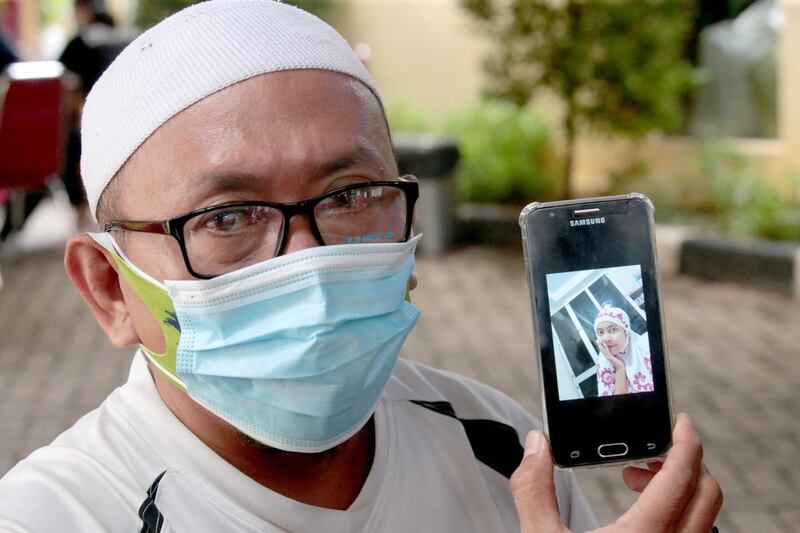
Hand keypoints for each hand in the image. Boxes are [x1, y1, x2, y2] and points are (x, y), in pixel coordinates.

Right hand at [511, 414, 722, 532]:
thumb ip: (533, 488)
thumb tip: (536, 445)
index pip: (682, 477)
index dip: (686, 443)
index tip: (680, 423)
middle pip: (706, 495)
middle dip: (683, 465)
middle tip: (646, 456)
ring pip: (704, 521)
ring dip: (680, 493)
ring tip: (636, 486)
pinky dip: (677, 517)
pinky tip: (641, 521)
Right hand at [597, 341, 623, 371]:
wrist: (620, 368)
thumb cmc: (618, 363)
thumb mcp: (616, 357)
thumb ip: (614, 354)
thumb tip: (614, 352)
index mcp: (608, 356)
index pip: (603, 351)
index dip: (601, 347)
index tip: (599, 343)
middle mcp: (607, 356)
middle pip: (602, 350)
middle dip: (599, 345)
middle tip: (597, 341)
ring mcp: (608, 357)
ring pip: (603, 350)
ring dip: (600, 345)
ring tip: (598, 342)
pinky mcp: (610, 357)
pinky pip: (607, 351)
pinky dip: (605, 347)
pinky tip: (604, 344)